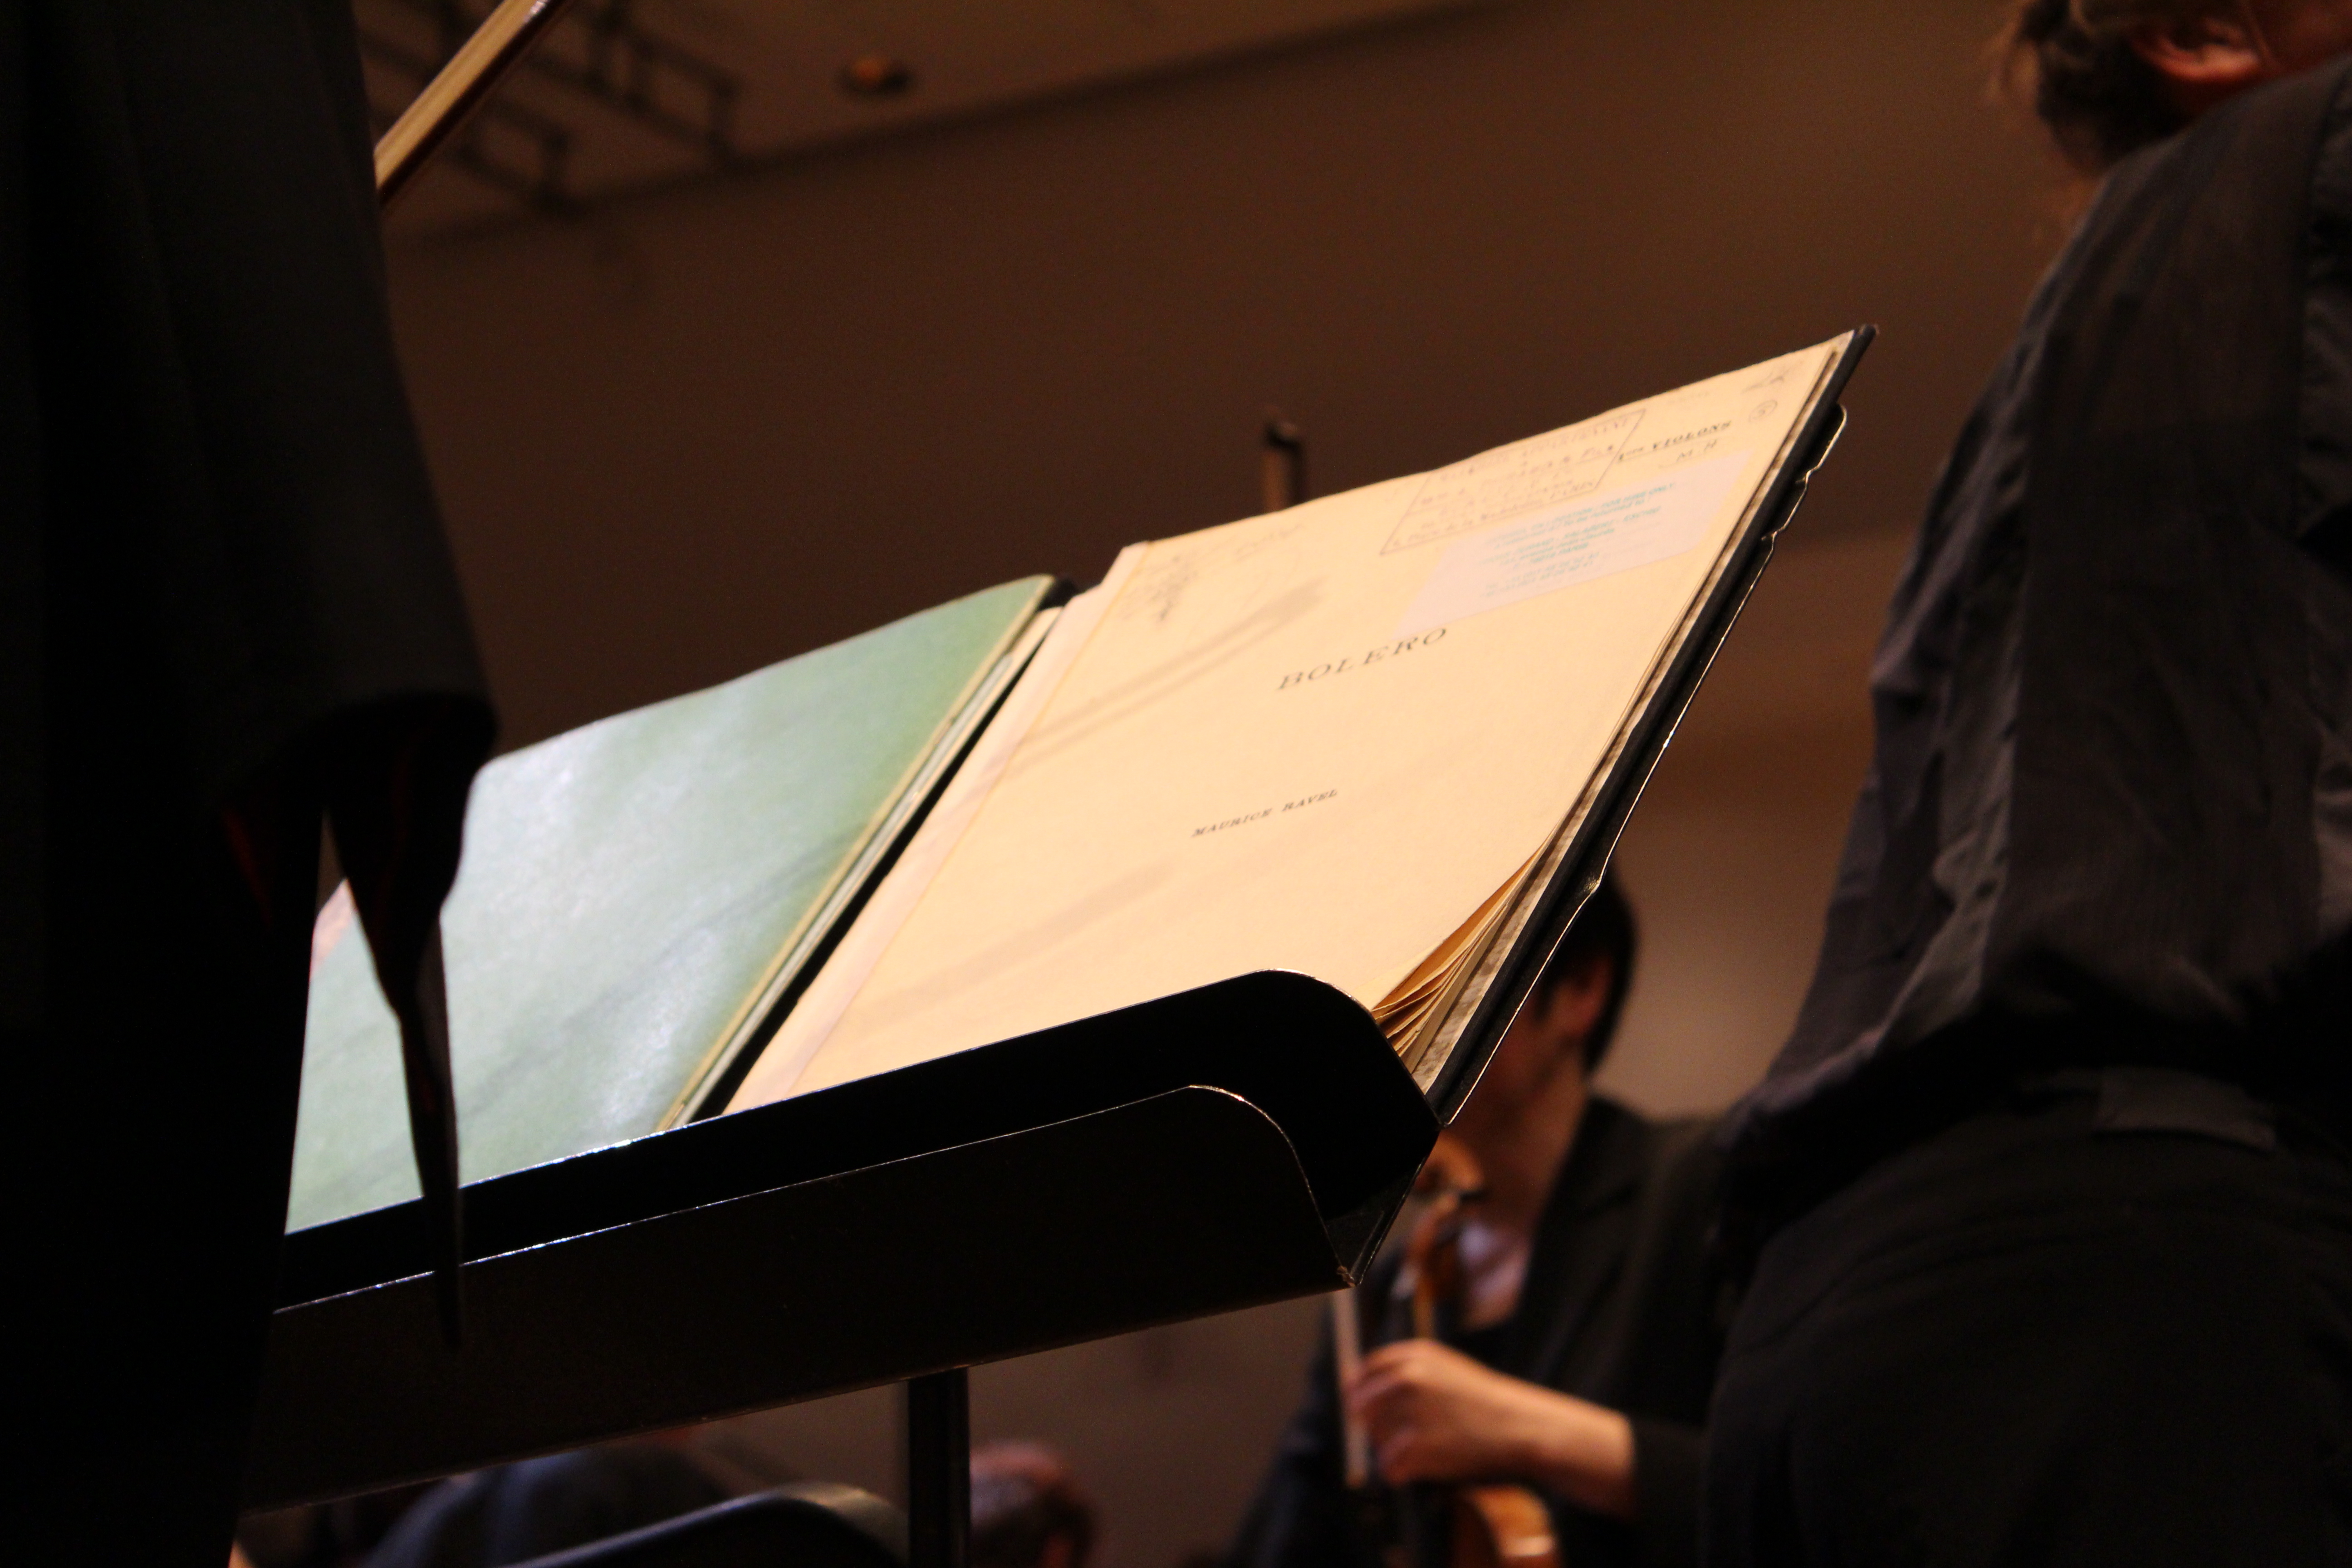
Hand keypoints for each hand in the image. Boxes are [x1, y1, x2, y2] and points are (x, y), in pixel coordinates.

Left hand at [1346, 1339, 1636, 1518]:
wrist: (1521, 1426)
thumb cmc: (1481, 1401)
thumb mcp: (1442, 1369)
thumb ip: (1399, 1371)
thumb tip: (1348, 1384)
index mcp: (1413, 1355)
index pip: (1363, 1373)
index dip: (1363, 1396)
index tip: (1375, 1411)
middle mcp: (1408, 1378)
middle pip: (1361, 1408)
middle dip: (1377, 1426)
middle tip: (1409, 1436)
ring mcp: (1413, 1412)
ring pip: (1375, 1440)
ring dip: (1394, 1450)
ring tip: (1428, 1449)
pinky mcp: (1419, 1448)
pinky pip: (1390, 1468)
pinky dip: (1404, 1474)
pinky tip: (1427, 1467)